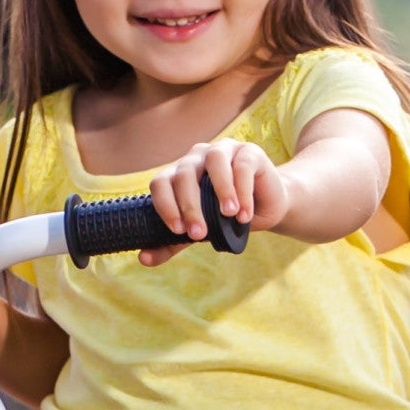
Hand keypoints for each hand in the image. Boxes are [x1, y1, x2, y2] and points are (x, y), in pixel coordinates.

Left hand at [143, 139, 286, 263]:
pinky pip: (242, 165)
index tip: (177, 230)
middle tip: (200, 234)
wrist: (265, 208)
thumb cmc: (225, 218)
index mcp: (179, 174)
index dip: (165, 205)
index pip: (161, 183)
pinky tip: (244, 213)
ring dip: (220, 188)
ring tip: (228, 214)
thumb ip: (172, 243)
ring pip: (214, 160)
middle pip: (185, 174)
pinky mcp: (249, 152)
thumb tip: (144, 259)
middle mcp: (196, 157)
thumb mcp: (198, 231)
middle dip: (190, 206)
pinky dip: (242, 189)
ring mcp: (223, 150)